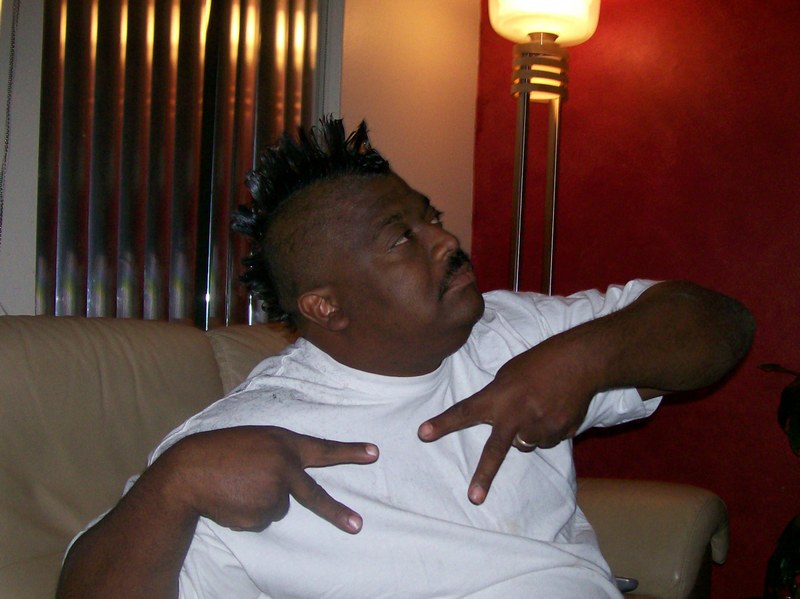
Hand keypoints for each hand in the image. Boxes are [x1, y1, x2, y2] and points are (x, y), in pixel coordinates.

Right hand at [158, 426, 378, 533]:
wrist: (189, 470)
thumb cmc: (220, 451)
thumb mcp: (255, 440)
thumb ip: (279, 454)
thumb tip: (291, 483)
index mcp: (284, 443)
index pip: (322, 449)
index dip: (349, 451)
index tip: (374, 453)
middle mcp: (284, 467)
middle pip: (314, 495)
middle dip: (337, 512)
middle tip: (357, 525)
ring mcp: (273, 491)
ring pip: (277, 507)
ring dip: (259, 501)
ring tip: (237, 486)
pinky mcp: (260, 512)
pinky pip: (260, 519)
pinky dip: (247, 513)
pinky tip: (232, 499)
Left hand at [418, 337, 596, 504]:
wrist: (580, 362)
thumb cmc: (539, 362)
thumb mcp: (508, 374)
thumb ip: (497, 399)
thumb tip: (496, 420)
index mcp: (499, 396)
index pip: (464, 411)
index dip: (443, 423)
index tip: (422, 434)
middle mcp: (516, 414)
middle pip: (496, 450)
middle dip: (484, 475)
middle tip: (473, 497)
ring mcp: (539, 425)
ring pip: (525, 444)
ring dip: (526, 433)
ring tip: (538, 408)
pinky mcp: (560, 432)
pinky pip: (547, 440)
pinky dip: (548, 430)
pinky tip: (555, 410)